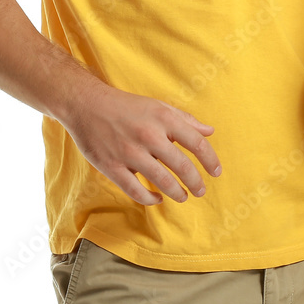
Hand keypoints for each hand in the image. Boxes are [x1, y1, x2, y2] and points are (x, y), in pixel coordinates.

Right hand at [60, 83, 221, 204]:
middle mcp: (148, 135)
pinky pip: (136, 190)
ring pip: (162, 180)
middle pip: (181, 165)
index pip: (195, 142)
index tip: (216, 172)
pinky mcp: (112, 166)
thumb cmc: (127, 106)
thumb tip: (210, 132)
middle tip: (201, 191)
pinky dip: (150, 198)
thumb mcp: (159, 106)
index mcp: (163, 118)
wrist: (87, 105)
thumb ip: (185, 120)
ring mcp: (129, 152)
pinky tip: (158, 198)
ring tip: (184, 196)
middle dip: (195, 182)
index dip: (209, 160)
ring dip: (177, 192)